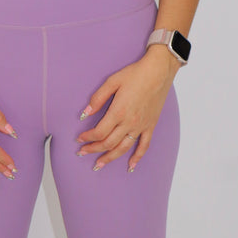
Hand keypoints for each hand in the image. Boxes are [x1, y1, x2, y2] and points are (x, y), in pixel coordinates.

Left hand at [75, 45, 180, 172]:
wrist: (158, 71)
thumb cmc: (135, 73)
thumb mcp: (112, 81)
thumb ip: (98, 98)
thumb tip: (84, 113)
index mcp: (118, 111)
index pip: (99, 132)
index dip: (87, 138)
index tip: (79, 139)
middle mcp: (129, 122)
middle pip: (108, 143)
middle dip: (93, 150)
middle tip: (82, 152)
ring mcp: (141, 126)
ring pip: (123, 149)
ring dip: (109, 158)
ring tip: (99, 164)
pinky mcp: (150, 126)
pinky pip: (144, 146)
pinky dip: (137, 158)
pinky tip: (130, 166)